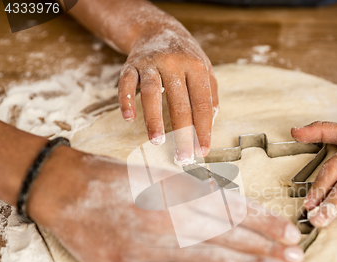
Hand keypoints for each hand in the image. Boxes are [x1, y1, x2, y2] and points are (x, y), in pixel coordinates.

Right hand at [28, 149, 303, 261]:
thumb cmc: (117, 180)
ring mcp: (151, 243)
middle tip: (296, 257)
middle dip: (265, 244)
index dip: (264, 221)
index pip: (233, 208)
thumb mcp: (160, 175)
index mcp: (180, 191)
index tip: (289, 233)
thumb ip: (194, 192)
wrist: (66, 188)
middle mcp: (171, 215)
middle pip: (228, 231)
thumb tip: (230, 203)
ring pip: (205, 255)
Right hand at [118, 21, 217, 161]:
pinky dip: (126, 100)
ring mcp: (151, 63)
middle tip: (182, 157)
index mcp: (196, 67)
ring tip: (157, 141)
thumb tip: (210, 125)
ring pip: (152, 93)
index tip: (202, 151)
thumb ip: (210, 96)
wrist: (157, 29)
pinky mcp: (131, 64)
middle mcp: (174, 63)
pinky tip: (129, 118)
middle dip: (182, 133)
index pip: (202, 104)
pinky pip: (126, 83)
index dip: (203, 130)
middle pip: (179, 103)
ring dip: (154, 119)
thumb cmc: (186, 57)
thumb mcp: (205, 70)